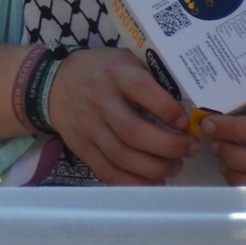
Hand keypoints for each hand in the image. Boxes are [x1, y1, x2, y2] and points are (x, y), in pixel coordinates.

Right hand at [47, 47, 197, 184]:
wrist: (54, 84)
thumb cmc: (102, 72)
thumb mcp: (126, 62)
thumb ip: (152, 79)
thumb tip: (191, 108)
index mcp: (115, 74)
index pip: (141, 90)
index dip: (167, 108)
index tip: (185, 122)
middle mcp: (100, 100)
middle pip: (133, 131)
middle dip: (168, 146)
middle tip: (188, 149)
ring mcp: (89, 127)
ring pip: (122, 156)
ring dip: (155, 168)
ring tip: (175, 167)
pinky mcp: (82, 147)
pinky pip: (107, 171)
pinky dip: (133, 183)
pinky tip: (154, 183)